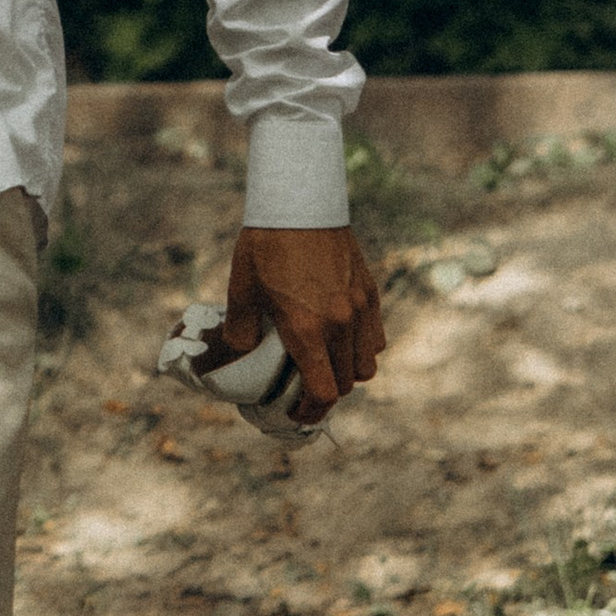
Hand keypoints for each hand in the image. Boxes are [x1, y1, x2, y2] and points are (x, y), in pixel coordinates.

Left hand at [218, 224, 385, 428]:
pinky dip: (362, 348)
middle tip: (302, 387)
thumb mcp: (242, 289)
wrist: (299, 201)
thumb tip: (240, 357)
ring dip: (346, 373)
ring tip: (323, 363)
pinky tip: (341, 338)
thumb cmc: (265, 245)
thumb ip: (241, 331)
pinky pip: (375, 338)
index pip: (323, 392)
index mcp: (307, 329)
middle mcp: (340, 324)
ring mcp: (360, 308)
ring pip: (365, 365)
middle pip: (345, 384)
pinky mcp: (371, 292)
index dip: (310, 412)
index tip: (295, 413)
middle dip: (324, 393)